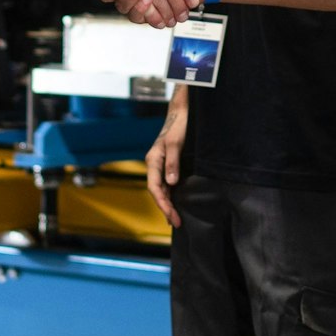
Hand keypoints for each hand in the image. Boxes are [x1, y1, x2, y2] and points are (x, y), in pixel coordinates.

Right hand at [145, 89, 187, 227]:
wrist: (182, 112)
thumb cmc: (179, 125)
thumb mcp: (176, 142)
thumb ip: (172, 162)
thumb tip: (171, 183)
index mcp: (153, 160)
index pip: (154, 187)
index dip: (163, 203)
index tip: (172, 215)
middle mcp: (155, 164)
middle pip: (157, 191)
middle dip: (166, 208)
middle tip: (177, 223)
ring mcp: (162, 165)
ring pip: (162, 189)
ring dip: (168, 204)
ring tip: (176, 220)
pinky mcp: (169, 164)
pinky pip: (168, 184)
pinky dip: (171, 196)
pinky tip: (177, 204)